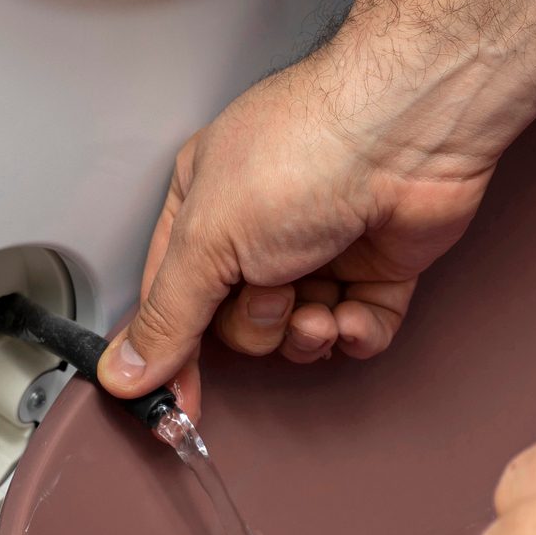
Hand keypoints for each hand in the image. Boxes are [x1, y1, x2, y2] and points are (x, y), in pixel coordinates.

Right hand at [98, 45, 495, 416]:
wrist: (410, 133)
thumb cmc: (307, 152)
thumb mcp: (209, 240)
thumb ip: (168, 315)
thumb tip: (126, 370)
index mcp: (204, 205)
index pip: (173, 298)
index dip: (173, 352)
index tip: (172, 401)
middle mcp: (260, 226)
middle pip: (237, 324)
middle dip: (257, 325)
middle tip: (273, 294)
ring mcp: (321, 247)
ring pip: (297, 334)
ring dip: (307, 333)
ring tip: (319, 306)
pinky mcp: (377, 267)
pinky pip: (357, 329)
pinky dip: (357, 333)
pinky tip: (355, 316)